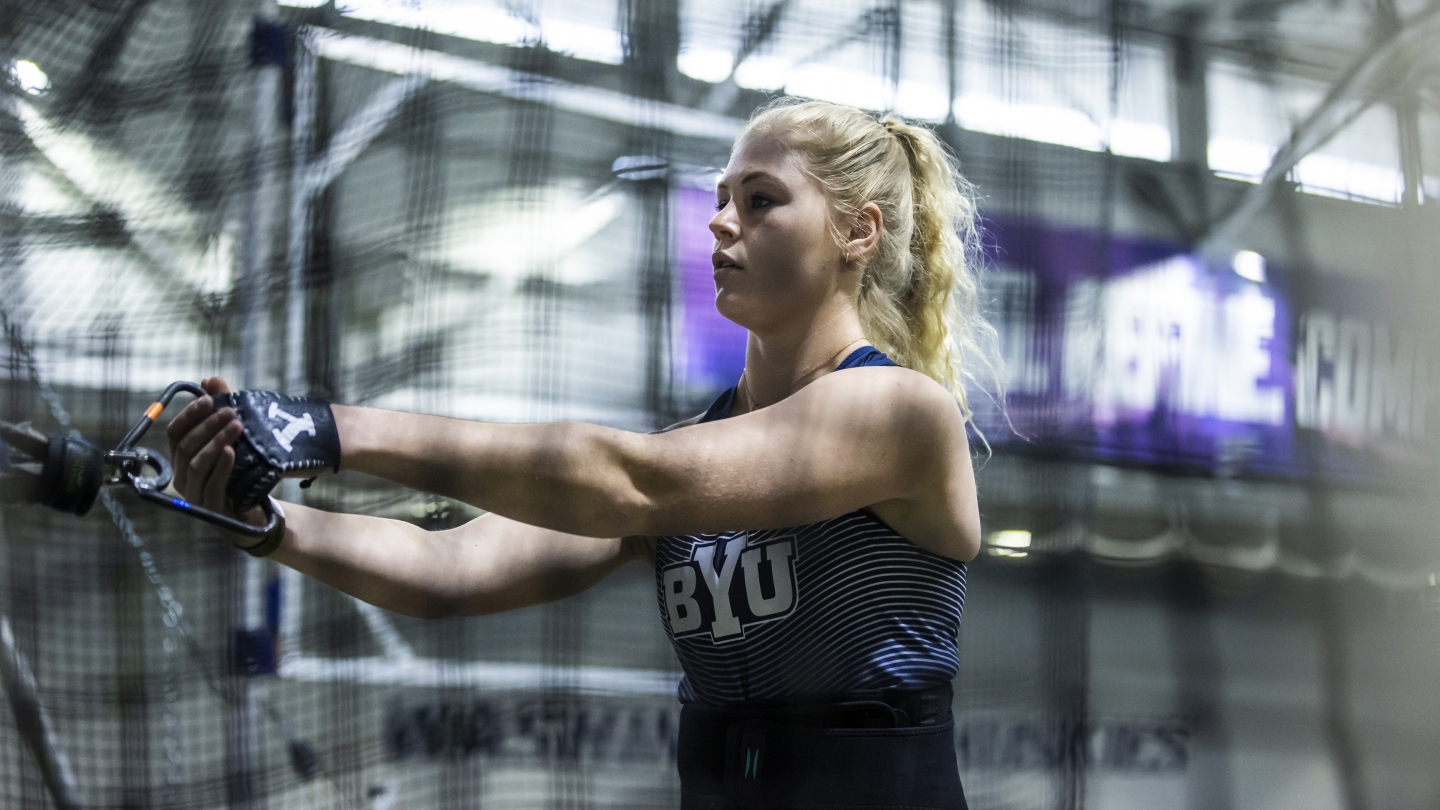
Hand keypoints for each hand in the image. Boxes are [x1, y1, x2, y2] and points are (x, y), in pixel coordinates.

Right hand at [166, 376, 246, 519]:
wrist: (255, 509)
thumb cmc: (239, 471)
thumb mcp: (232, 438)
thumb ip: (220, 410)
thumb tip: (210, 379)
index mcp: (181, 458)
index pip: (176, 432)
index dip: (190, 414)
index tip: (209, 398)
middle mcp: (182, 476)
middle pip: (186, 446)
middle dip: (208, 426)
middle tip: (231, 411)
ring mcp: (194, 494)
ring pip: (196, 464)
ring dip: (216, 442)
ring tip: (236, 426)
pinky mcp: (210, 509)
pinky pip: (211, 486)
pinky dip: (220, 467)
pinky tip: (230, 452)